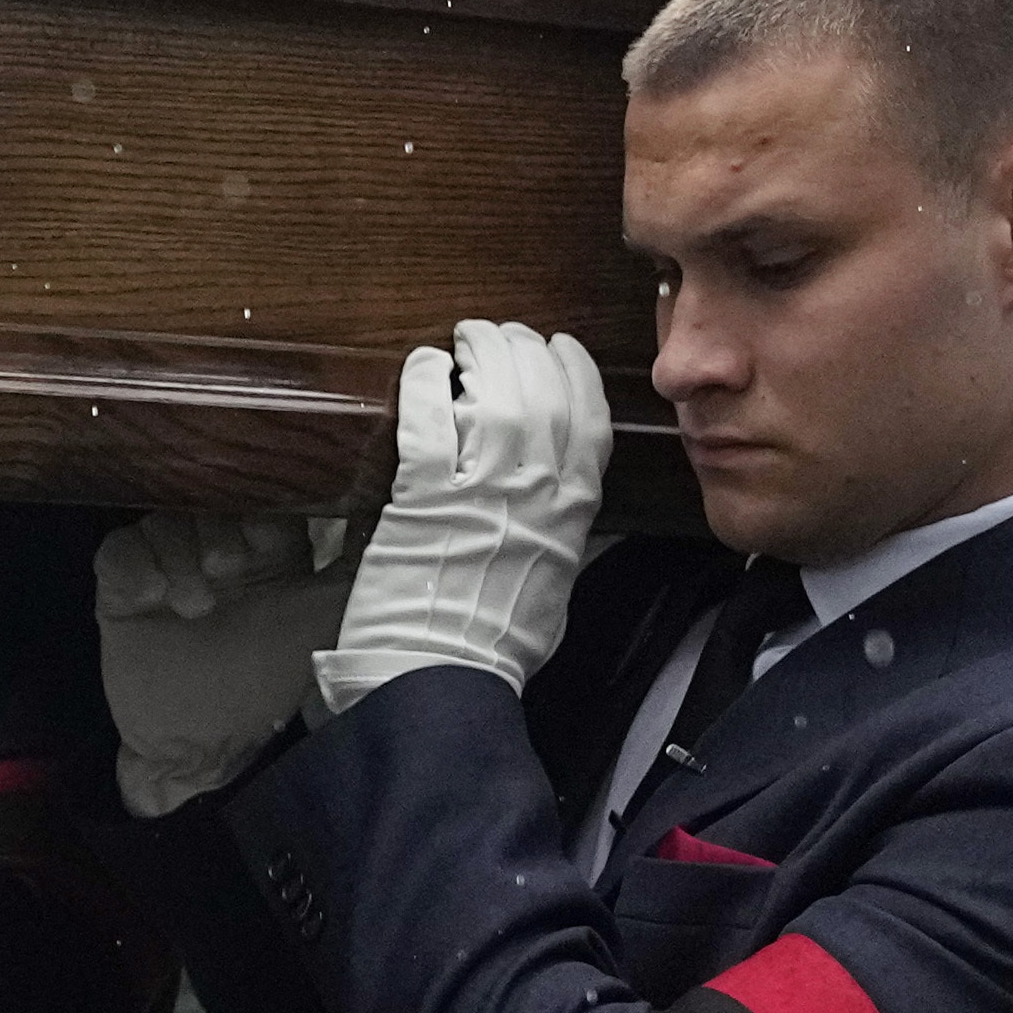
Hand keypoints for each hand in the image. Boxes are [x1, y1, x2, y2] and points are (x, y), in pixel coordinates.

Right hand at [92, 511, 354, 817]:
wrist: (203, 749)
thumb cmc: (270, 686)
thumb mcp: (326, 622)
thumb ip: (358, 571)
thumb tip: (400, 518)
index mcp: (268, 552)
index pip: (261, 497)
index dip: (261, 506)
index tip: (266, 542)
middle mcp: (217, 550)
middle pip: (206, 499)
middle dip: (217, 528)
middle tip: (229, 568)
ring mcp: (167, 567)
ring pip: (162, 520)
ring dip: (178, 554)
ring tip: (195, 606)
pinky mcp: (122, 591)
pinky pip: (118, 552)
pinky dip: (137, 567)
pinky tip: (153, 599)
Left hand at [319, 321, 606, 713]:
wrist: (445, 674)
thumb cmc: (496, 642)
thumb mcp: (554, 577)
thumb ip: (556, 528)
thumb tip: (550, 503)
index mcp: (575, 508)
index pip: (589, 417)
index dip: (573, 371)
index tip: (557, 349)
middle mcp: (538, 489)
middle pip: (542, 389)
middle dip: (520, 349)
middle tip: (496, 337)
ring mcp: (484, 488)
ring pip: (495, 390)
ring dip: (478, 354)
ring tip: (461, 342)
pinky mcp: (426, 493)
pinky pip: (430, 416)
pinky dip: (426, 381)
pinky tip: (423, 367)